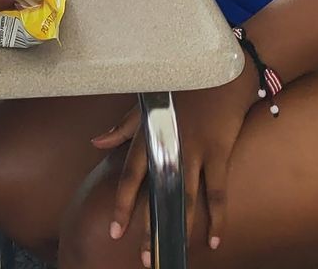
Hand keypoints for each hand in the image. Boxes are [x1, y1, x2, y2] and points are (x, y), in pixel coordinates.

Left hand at [94, 76, 253, 258]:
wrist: (220, 68)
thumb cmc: (181, 84)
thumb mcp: (147, 101)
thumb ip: (123, 127)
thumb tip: (97, 143)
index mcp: (150, 135)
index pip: (131, 177)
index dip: (122, 205)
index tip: (115, 232)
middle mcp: (170, 146)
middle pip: (157, 195)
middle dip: (149, 228)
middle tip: (145, 258)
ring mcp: (195, 151)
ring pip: (184, 199)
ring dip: (178, 229)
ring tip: (172, 254)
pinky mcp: (219, 152)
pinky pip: (217, 192)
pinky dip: (217, 218)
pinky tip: (213, 241)